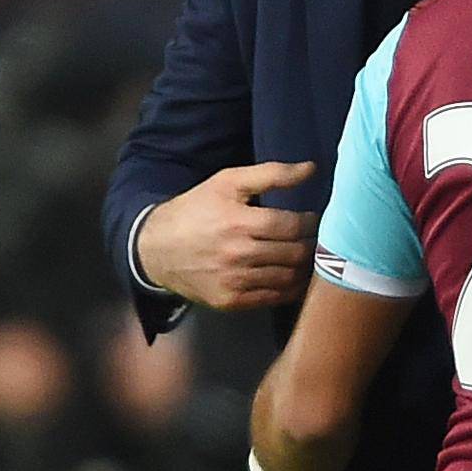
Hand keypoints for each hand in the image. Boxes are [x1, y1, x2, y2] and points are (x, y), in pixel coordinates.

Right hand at [135, 162, 317, 310]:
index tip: (313, 219)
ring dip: (305, 267)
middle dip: (312, 244)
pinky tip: (293, 275)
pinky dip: (290, 287)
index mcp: (238, 222)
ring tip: (307, 255)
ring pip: (290, 277)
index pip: (292, 226)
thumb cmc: (196, 210)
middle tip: (317, 238)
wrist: (154, 249)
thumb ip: (272, 174)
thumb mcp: (227, 182)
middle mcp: (237, 255)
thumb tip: (311, 168)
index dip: (310, 222)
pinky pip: (274, 298)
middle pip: (295, 253)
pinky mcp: (230, 302)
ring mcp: (233, 282)